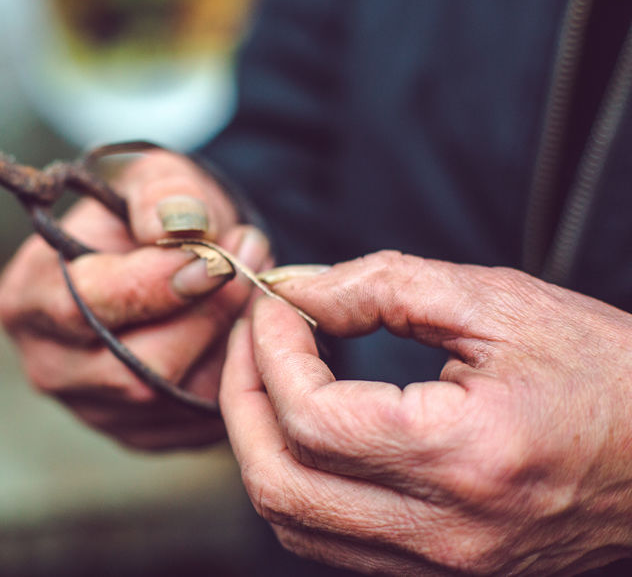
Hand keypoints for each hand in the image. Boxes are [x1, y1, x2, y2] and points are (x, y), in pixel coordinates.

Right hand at [0, 150, 270, 449]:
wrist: (162, 258)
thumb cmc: (148, 215)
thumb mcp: (153, 176)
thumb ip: (163, 192)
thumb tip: (178, 228)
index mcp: (28, 298)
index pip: (83, 308)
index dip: (156, 285)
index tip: (216, 257)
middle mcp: (49, 366)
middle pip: (136, 368)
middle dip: (207, 315)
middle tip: (251, 261)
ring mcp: (92, 409)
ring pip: (175, 396)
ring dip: (228, 340)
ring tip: (250, 283)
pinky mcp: (137, 434)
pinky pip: (197, 419)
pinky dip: (230, 373)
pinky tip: (240, 326)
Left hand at [221, 250, 631, 573]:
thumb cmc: (609, 372)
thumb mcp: (500, 303)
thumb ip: (383, 286)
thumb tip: (296, 290)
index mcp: (463, 458)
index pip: (312, 418)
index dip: (271, 349)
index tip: (273, 303)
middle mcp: (446, 533)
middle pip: (279, 485)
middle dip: (240, 399)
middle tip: (249, 337)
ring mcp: (442, 567)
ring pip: (293, 524)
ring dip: (259, 443)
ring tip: (268, 374)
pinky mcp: (442, 573)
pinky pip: (330, 542)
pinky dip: (296, 481)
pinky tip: (305, 428)